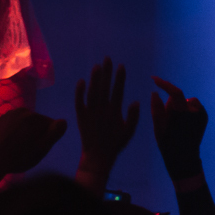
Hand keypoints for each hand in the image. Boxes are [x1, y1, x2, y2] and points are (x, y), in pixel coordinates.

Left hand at [0, 108, 67, 176]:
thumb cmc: (19, 157)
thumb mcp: (42, 148)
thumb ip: (54, 133)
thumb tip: (63, 121)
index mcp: (34, 117)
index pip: (52, 125)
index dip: (48, 138)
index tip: (39, 149)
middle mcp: (22, 110)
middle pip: (38, 123)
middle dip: (37, 134)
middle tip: (29, 150)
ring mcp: (10, 114)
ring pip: (27, 123)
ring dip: (27, 133)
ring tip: (19, 148)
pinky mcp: (1, 119)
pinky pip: (16, 124)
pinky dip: (16, 132)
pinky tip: (11, 144)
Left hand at [74, 57, 139, 193]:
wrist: (98, 155)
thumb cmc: (116, 143)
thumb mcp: (129, 132)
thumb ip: (133, 117)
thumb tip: (135, 101)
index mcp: (114, 112)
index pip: (118, 91)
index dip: (119, 78)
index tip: (121, 66)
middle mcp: (102, 110)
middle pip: (104, 87)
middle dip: (106, 72)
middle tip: (107, 58)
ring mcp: (90, 112)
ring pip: (92, 92)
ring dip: (94, 78)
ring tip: (97, 66)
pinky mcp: (80, 116)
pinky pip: (79, 101)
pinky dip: (79, 91)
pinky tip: (81, 81)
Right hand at [149, 76, 207, 179]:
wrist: (184, 158)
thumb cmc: (168, 143)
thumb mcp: (157, 126)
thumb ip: (156, 107)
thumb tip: (155, 93)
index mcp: (183, 114)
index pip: (175, 92)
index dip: (164, 84)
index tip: (154, 79)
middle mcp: (196, 112)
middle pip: (178, 98)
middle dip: (171, 103)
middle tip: (166, 118)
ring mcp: (202, 114)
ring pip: (185, 101)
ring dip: (179, 106)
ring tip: (175, 122)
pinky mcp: (205, 117)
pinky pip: (192, 106)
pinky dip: (186, 110)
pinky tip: (182, 122)